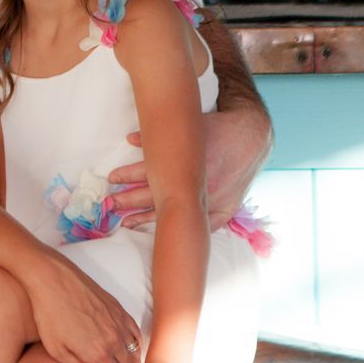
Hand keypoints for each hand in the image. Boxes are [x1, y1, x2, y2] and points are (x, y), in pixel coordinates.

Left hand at [21, 250, 142, 362]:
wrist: (51, 278)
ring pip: (136, 353)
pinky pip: (135, 333)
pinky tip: (127, 348)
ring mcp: (118, 323)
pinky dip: (135, 345)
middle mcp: (114, 340)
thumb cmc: (48, 314)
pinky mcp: (119, 309)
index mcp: (98, 354)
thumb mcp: (57, 350)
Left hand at [109, 108, 270, 230]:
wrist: (252, 137)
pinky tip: (165, 236)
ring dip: (147, 218)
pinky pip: (201, 226)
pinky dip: (183, 230)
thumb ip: (160, 134)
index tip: (111, 178)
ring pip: (175, 214)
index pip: (151, 171)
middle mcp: (199, 184)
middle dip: (130, 201)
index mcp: (189, 163)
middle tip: (110, 204)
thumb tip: (130, 138)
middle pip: (157, 196)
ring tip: (126, 223)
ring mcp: (213, 200)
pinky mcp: (225, 209)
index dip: (129, 175)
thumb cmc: (218, 130)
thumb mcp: (189, 126)